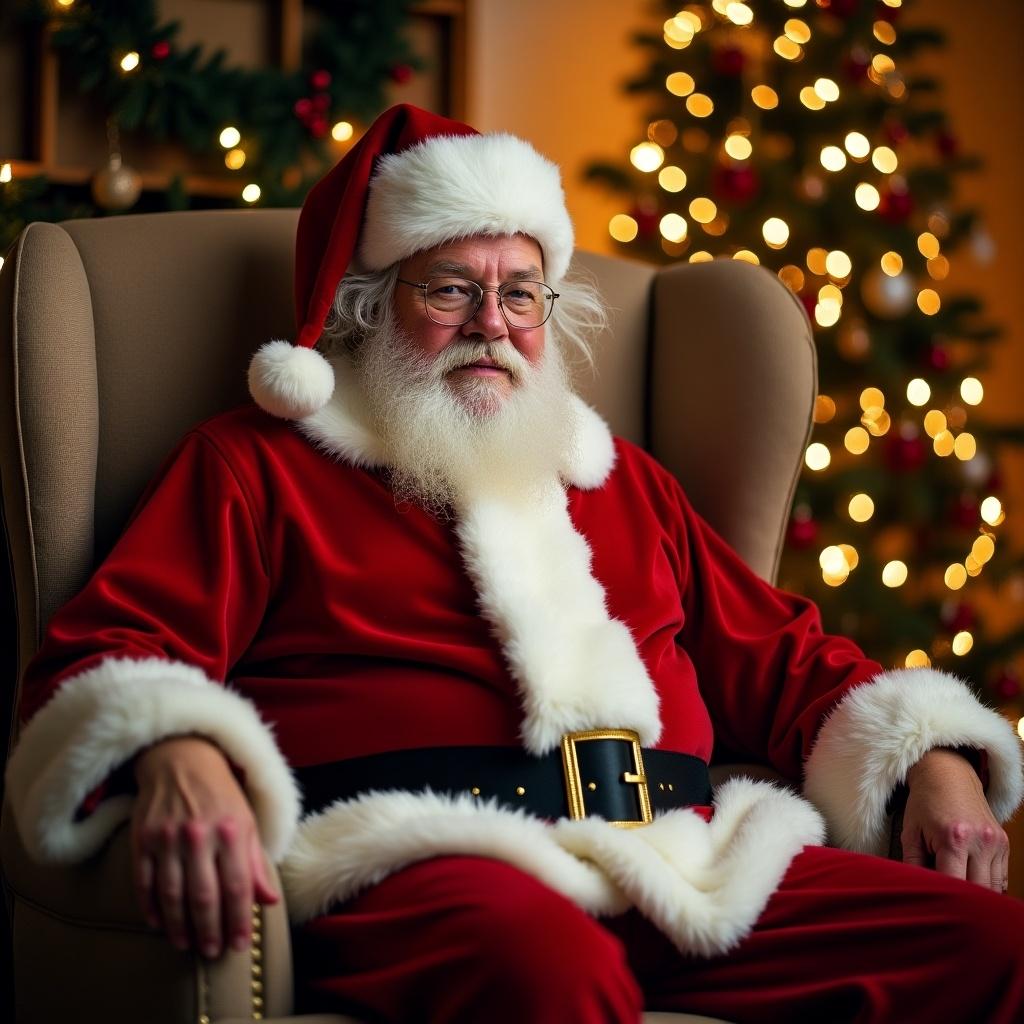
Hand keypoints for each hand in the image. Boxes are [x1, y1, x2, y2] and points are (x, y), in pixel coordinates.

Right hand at [132, 735, 278, 957]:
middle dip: (210, 930)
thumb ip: (255, 862)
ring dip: (180, 925)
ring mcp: (168, 837)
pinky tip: (159, 924)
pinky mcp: (142, 838)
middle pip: (204, 896)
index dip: (239, 920)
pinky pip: (143, 882)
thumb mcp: (247, 821)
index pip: (237, 886)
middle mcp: (200, 835)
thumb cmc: (221, 794)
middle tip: (213, 951)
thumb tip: (269, 901)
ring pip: (172, 894)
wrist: (182, 758)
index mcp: (233, 831)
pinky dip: (150, 907)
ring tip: (187, 944)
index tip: (239, 945)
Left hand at [901, 747, 1008, 892]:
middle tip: (944, 905)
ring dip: (976, 896)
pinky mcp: (1004, 843)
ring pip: (992, 889)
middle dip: (960, 902)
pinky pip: (1001, 878)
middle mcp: (980, 841)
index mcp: (953, 838)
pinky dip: (987, 885)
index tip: (931, 905)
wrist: (948, 775)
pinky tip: (970, 883)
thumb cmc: (924, 803)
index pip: (953, 885)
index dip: (942, 899)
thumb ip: (912, 864)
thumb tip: (913, 891)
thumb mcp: (910, 832)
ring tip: (957, 895)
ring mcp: (996, 842)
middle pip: (977, 892)